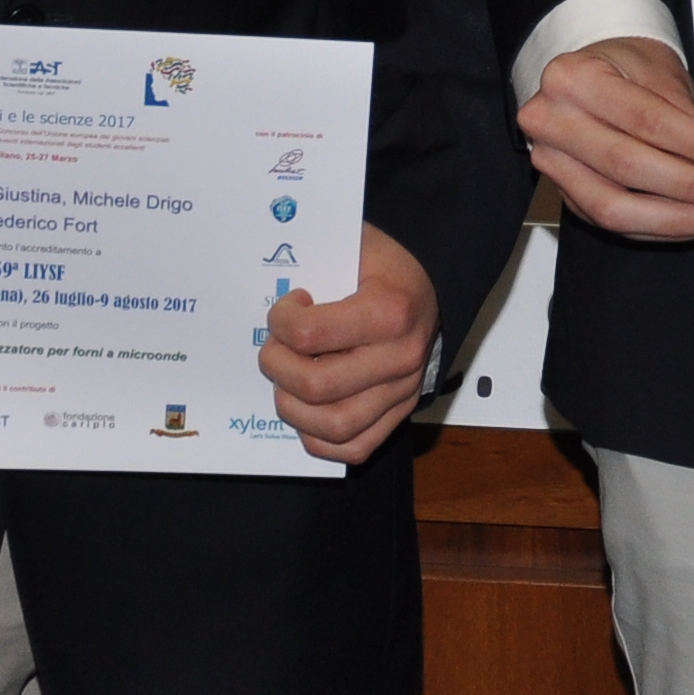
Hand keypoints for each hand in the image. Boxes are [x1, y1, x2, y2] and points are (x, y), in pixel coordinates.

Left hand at [259, 225, 439, 465]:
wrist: (429, 288)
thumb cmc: (384, 267)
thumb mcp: (353, 247)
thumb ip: (313, 261)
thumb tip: (264, 281)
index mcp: (389, 312)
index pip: (309, 335)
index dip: (281, 322)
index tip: (285, 309)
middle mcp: (400, 358)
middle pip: (315, 386)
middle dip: (277, 366)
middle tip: (276, 348)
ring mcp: (402, 392)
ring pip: (331, 426)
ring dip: (292, 407)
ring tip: (287, 381)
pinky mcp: (400, 413)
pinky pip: (353, 448)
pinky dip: (318, 437)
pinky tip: (307, 408)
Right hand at [517, 36, 693, 240]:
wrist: (587, 73)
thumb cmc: (624, 66)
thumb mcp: (656, 69)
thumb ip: (682, 113)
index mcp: (574, 78)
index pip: (645, 120)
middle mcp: (551, 120)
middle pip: (627, 165)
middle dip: (690, 185)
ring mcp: (551, 161)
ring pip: (613, 206)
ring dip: (672, 216)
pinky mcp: (563, 191)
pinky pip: (610, 220)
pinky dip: (655, 225)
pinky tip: (689, 220)